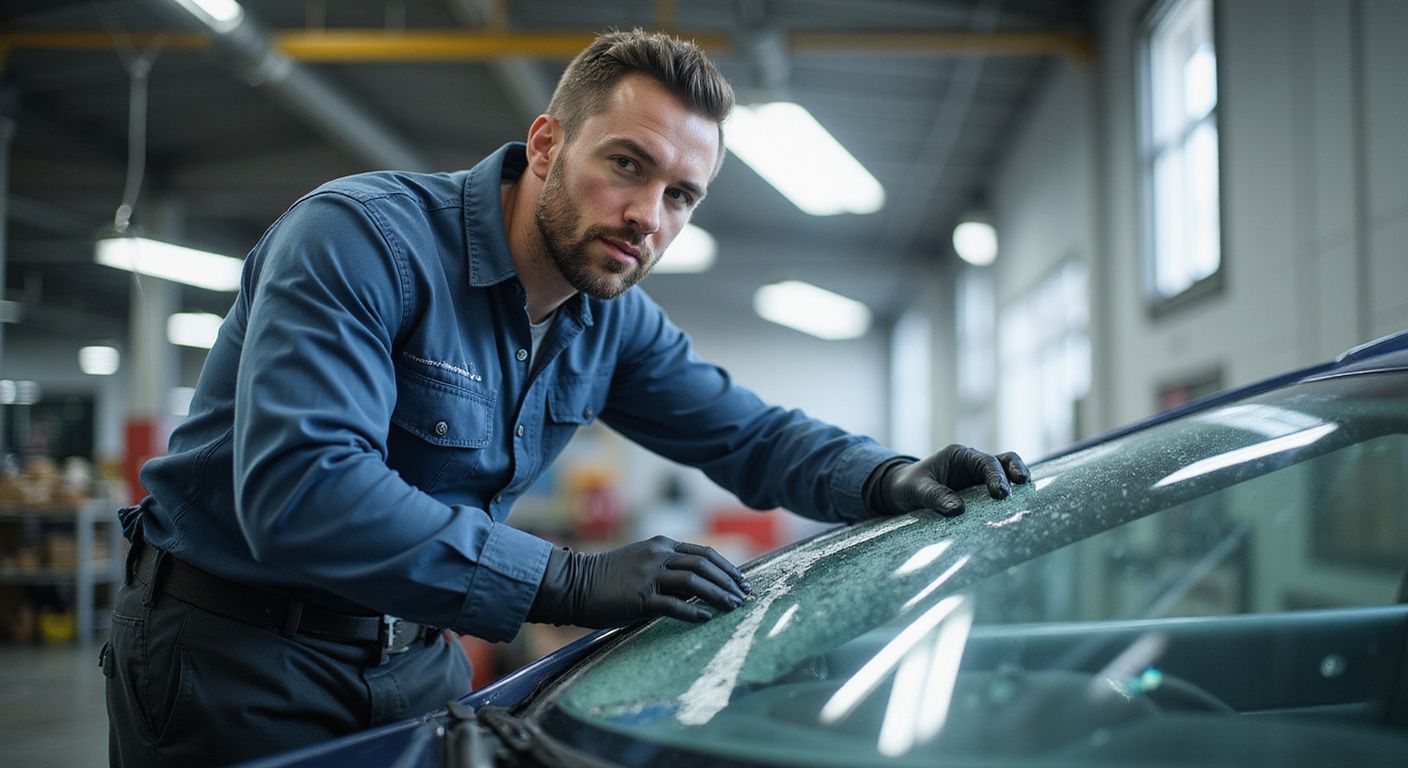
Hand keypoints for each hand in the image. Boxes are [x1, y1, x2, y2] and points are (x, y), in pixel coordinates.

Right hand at [528, 536, 749, 628]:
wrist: (574, 584)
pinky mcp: (640, 597)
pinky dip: (693, 611)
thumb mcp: (643, 563)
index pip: (704, 552)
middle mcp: (658, 555)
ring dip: (718, 595)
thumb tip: (701, 585)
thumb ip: (669, 569)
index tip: (741, 582)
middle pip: (704, 564)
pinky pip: (673, 605)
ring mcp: (649, 575)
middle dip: (729, 581)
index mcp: (661, 545)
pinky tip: (706, 618)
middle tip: (744, 596)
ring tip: (733, 607)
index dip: (727, 567)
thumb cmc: (610, 578)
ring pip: (694, 581)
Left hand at [878, 444, 1029, 516]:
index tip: (1000, 494)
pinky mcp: (978, 494)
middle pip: (1004, 462)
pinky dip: (1008, 500)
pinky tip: (1015, 513)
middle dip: (1016, 472)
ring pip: (1006, 475)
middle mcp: (972, 464)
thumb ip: (934, 496)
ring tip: (1028, 498)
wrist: (900, 493)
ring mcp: (977, 479)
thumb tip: (958, 510)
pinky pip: (998, 494)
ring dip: (1017, 485)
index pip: (985, 462)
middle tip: (1022, 487)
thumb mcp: (916, 489)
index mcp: (959, 456)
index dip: (996, 476)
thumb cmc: (907, 486)